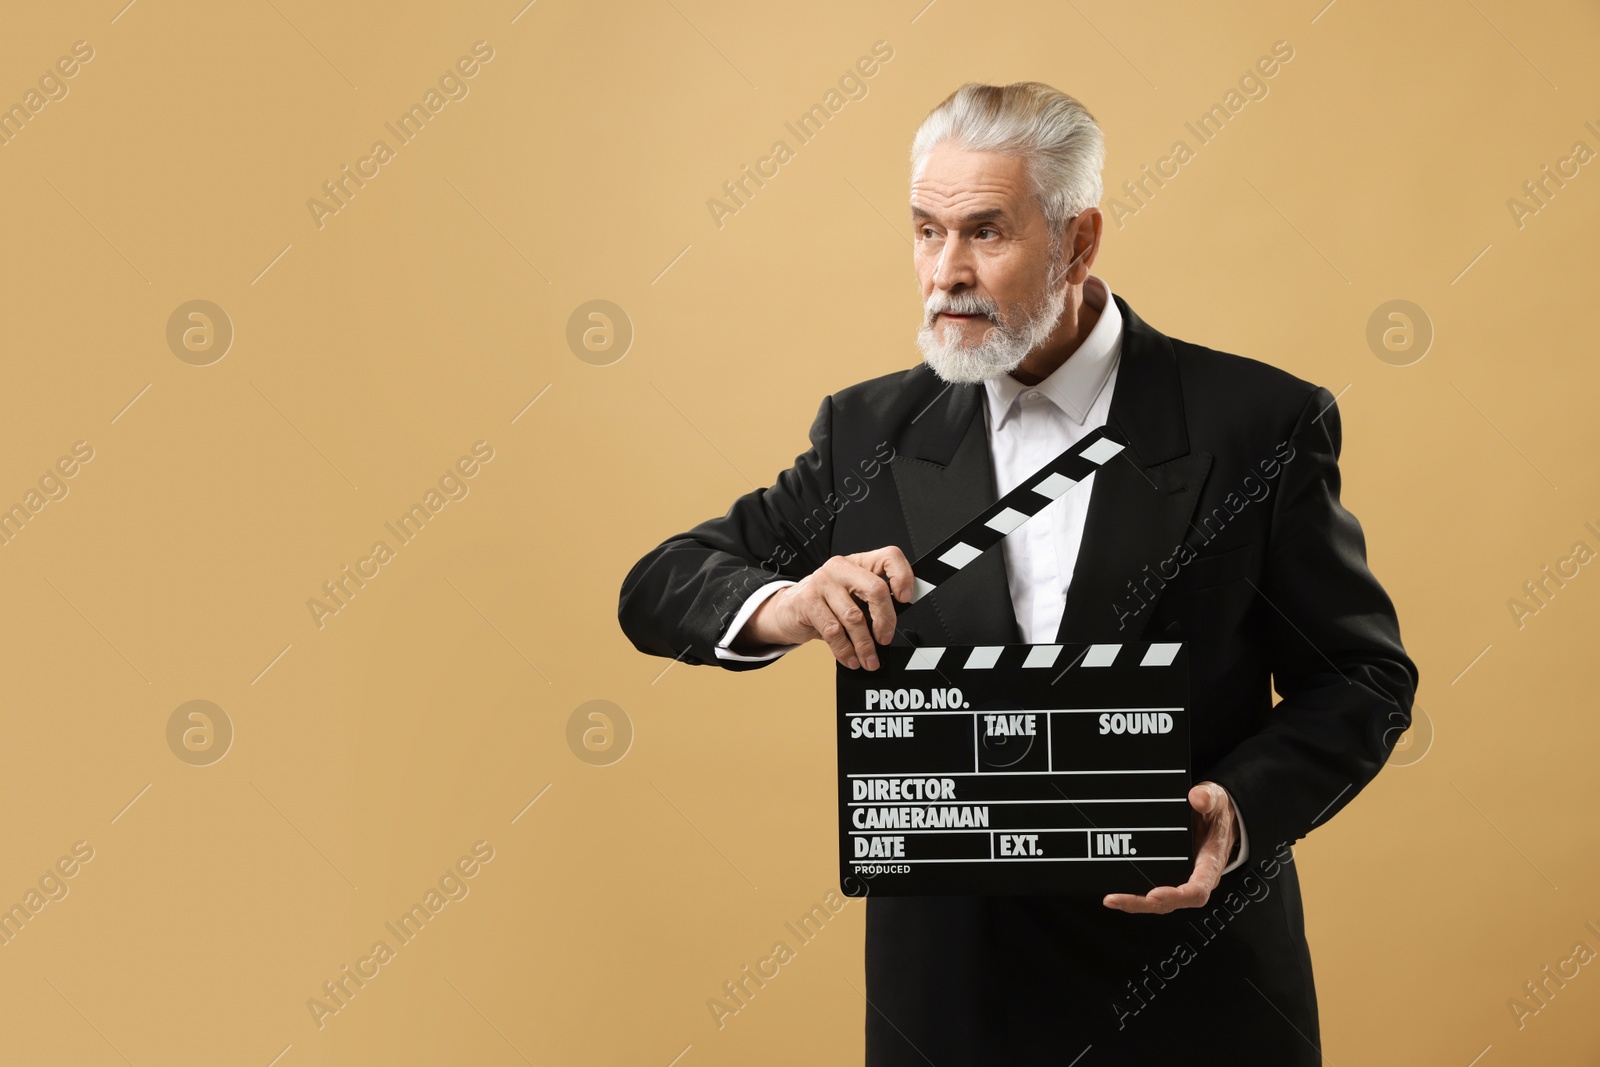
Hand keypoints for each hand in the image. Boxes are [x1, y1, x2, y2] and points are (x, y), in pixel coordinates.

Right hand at [736, 547, 914, 669]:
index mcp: (859, 562)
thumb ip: (873, 602)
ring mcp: (822, 582)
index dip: (903, 576)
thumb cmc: (827, 604)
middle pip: (875, 589)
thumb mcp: (852, 596)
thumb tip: (895, 623)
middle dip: (885, 620)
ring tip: (869, 659)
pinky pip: (833, 631)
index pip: (889, 557)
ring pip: (854, 617)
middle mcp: (841, 567)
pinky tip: (850, 658)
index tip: (906, 599)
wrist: (788, 610)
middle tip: (885, 639)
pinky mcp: (807, 601)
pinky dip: (845, 650)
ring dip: (864, 645)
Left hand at [1102, 782, 1237, 913]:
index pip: (1196, 891)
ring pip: (1159, 901)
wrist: (1221, 817)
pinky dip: (1135, 893)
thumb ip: (1208, 797)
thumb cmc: (1219, 814)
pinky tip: (1116, 889)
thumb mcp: (1217, 799)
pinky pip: (1153, 888)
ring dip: (1134, 902)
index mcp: (1210, 865)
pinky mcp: (1170, 874)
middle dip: (1141, 903)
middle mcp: (1196, 878)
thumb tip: (1197, 798)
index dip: (1175, 896)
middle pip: (1170, 903)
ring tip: (1110, 899)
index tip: (1153, 895)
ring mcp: (1182, 878)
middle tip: (1115, 899)